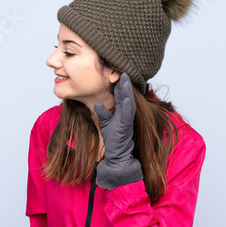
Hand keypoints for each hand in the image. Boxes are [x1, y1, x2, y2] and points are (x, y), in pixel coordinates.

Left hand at [93, 73, 142, 188]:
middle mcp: (126, 113)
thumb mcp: (106, 124)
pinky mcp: (127, 126)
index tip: (116, 73)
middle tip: (122, 70)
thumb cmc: (114, 140)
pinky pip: (127, 114)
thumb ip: (103, 114)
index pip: (120, 95)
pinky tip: (127, 99)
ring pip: (128, 101)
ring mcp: (127, 119)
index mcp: (121, 112)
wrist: (118, 156)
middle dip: (124, 83)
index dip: (118, 85)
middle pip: (125, 95)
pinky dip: (128, 106)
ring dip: (127, 90)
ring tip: (125, 79)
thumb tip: (97, 104)